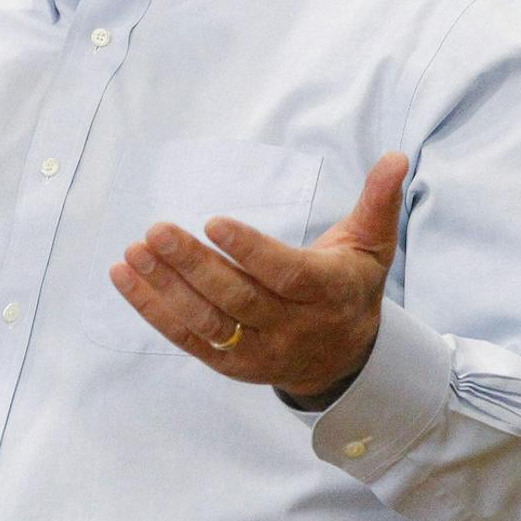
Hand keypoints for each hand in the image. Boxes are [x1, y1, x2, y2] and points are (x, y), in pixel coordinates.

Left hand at [108, 152, 409, 399]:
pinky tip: (124, 277)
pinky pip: (187, 338)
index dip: (249, 250)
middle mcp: (291, 328)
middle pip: (236, 298)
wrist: (345, 360)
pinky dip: (152, 309)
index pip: (283, 274)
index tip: (213, 221)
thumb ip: (377, 201)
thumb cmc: (350, 286)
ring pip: (207, 321)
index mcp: (326, 293)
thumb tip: (396, 156)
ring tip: (132, 252)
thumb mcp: (371, 246)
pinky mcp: (230, 364)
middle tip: (156, 230)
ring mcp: (258, 352)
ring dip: (164, 288)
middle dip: (193, 265)